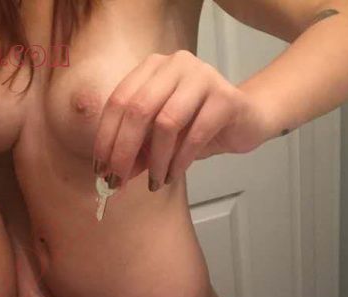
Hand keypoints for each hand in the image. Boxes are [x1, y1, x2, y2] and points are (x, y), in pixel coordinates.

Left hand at [92, 50, 269, 189]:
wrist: (247, 120)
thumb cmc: (199, 127)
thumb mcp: (161, 140)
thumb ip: (137, 150)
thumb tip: (112, 174)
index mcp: (153, 68)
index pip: (118, 101)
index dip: (106, 138)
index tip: (101, 171)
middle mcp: (175, 64)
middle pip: (138, 109)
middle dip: (124, 151)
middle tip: (119, 182)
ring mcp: (202, 77)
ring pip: (166, 122)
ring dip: (156, 160)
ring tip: (155, 182)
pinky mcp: (225, 98)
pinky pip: (195, 134)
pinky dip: (179, 161)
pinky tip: (173, 176)